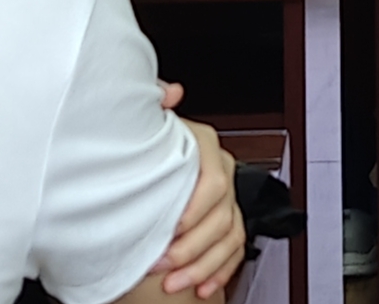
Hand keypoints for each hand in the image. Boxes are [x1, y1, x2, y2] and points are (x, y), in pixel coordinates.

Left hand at [155, 119, 243, 297]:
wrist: (144, 168)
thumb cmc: (145, 146)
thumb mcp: (148, 120)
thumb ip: (156, 103)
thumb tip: (168, 93)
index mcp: (206, 148)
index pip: (214, 182)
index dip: (195, 210)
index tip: (171, 229)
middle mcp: (221, 173)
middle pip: (222, 216)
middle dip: (191, 248)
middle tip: (161, 264)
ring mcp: (226, 200)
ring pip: (229, 238)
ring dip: (203, 266)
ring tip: (173, 283)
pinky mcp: (224, 223)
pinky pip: (234, 251)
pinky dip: (219, 272)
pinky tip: (202, 287)